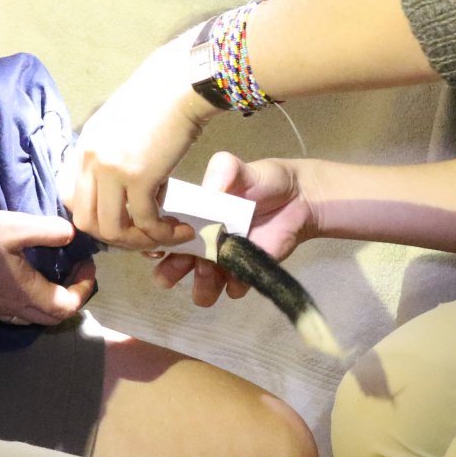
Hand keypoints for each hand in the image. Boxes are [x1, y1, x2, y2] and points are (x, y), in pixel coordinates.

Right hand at [0, 209, 97, 325]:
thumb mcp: (14, 227)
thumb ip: (46, 230)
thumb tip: (71, 234)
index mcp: (29, 295)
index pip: (69, 304)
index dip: (84, 286)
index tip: (86, 264)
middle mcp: (17, 309)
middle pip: (56, 316)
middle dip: (72, 295)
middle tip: (75, 270)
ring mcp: (1, 310)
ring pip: (37, 316)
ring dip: (54, 298)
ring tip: (55, 273)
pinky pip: (20, 312)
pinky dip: (35, 299)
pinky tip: (29, 279)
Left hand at [69, 30, 216, 249]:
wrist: (180, 84)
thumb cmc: (159, 98)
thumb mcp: (119, 123)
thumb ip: (111, 151)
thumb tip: (121, 179)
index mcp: (83, 146)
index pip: (68, 197)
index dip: (91, 216)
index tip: (117, 218)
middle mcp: (91, 160)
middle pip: (86, 220)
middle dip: (115, 238)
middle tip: (142, 236)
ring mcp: (111, 170)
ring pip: (113, 229)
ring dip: (139, 241)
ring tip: (164, 237)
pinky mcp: (139, 177)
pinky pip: (145, 220)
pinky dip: (162, 233)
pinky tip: (181, 229)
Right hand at [152, 152, 320, 307]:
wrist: (300, 198)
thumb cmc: (263, 180)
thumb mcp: (239, 167)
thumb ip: (223, 170)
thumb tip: (210, 189)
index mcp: (191, 216)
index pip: (162, 232)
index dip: (154, 241)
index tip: (157, 245)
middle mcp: (200, 242)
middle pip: (174, 266)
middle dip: (170, 273)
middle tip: (179, 268)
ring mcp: (223, 260)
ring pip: (201, 285)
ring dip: (201, 286)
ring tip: (210, 272)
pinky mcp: (246, 273)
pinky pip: (233, 289)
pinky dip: (234, 286)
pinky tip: (240, 275)